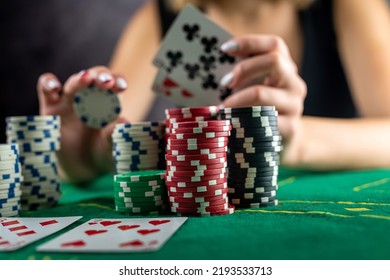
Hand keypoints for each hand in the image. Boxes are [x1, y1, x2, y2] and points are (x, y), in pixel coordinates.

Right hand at [37, 66, 127, 182]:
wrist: (83, 168)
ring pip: (73, 83)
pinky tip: (53, 87)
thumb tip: (124, 122)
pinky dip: (48, 83)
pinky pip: (46, 89)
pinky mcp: (51, 108)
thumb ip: (114, 134)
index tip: (121, 87)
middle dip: (101, 76)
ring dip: (79, 80)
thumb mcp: (111, 147)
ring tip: (86, 79)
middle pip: (95, 77)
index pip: (114, 85)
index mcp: (110, 102)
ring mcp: (70, 101)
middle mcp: (91, 97)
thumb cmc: (103, 152)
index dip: (118, 81)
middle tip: (106, 81)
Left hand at [219, 35, 305, 142]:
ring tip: (221, 107)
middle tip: (224, 82)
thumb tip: (210, 66)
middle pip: (274, 61)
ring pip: (262, 93)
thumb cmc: (258, 111)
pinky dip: (240, 118)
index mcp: (285, 69)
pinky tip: (229, 122)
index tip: (224, 49)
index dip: (250, 42)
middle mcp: (294, 83)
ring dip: (236, 98)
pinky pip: (261, 119)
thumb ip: (240, 76)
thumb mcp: (252, 89)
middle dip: (244, 68)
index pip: (275, 45)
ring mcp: (294, 105)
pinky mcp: (290, 127)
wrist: (281, 144)